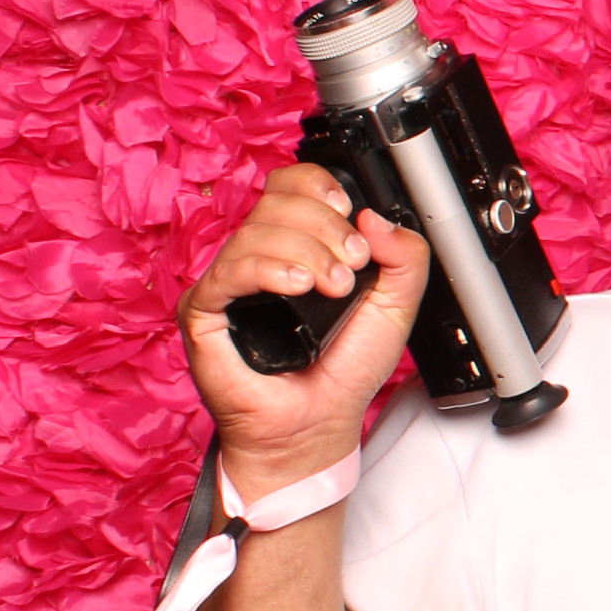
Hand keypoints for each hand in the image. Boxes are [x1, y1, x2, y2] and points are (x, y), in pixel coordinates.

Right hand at [178, 165, 429, 488]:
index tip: (350, 215)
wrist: (316, 424)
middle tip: (351, 267)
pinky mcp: (205, 310)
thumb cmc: (344, 370)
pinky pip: (228, 271)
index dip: (319, 187)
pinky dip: (267, 270)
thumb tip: (375, 217)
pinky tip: (296, 286)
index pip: (291, 186)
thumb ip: (405, 258)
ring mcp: (230, 281)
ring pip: (256, 232)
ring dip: (305, 253)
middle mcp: (259, 256)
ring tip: (331, 288)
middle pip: (276, 201)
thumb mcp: (396, 308)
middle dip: (324, 226)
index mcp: (296, 245)